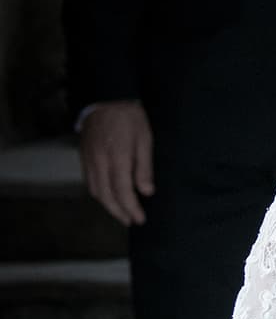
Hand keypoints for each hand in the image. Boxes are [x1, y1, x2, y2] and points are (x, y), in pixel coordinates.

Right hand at [79, 100, 154, 225]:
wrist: (106, 97)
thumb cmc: (129, 117)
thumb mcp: (144, 140)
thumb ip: (144, 167)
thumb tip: (146, 192)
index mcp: (117, 158)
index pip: (123, 192)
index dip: (131, 209)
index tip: (140, 219)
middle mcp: (100, 162)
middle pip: (106, 196)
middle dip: (119, 212)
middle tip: (130, 221)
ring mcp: (89, 160)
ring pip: (95, 191)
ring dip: (108, 206)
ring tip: (120, 213)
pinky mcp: (84, 156)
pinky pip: (89, 181)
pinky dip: (99, 194)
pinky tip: (108, 197)